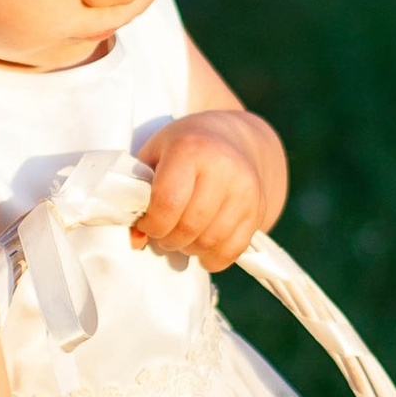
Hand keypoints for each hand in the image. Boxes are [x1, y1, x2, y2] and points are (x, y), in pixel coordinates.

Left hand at [133, 109, 279, 272]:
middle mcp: (223, 167)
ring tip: (181, 235)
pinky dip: (212, 258)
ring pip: (210, 241)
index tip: (146, 223)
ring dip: (189, 248)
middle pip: (189, 226)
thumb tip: (137, 240)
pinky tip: (202, 247)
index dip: (151, 223)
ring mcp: (245, 190)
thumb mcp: (154, 154)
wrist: (231, 138)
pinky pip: (233, 250)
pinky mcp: (257, 209)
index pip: (167, 202)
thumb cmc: (185, 148)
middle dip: (168, 238)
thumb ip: (137, 194)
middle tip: (163, 232)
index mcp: (191, 148)